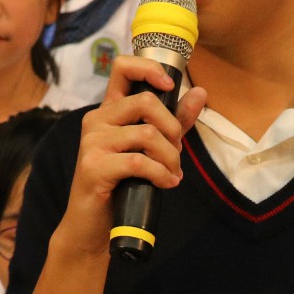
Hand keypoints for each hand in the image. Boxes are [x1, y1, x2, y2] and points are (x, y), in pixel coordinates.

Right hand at [51, 57, 207, 259]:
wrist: (92, 226)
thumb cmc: (122, 185)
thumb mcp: (151, 149)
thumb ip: (174, 121)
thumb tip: (201, 93)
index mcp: (108, 111)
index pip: (122, 67)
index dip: (150, 68)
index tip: (171, 85)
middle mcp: (96, 120)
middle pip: (146, 102)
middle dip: (172, 128)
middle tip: (176, 151)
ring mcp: (92, 142)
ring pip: (147, 134)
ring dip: (170, 157)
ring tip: (172, 173)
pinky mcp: (93, 166)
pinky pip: (140, 162)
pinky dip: (161, 174)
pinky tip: (166, 184)